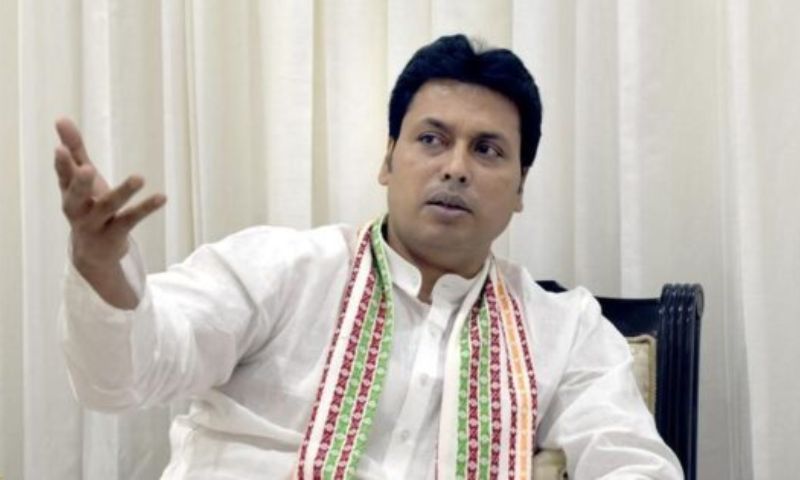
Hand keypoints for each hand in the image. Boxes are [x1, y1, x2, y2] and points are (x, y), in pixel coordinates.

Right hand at [54, 118, 165, 271]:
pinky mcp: (114, 235)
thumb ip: (75, 150)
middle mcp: (78, 209)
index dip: (62, 163)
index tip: (60, 148)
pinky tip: (162, 197)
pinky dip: (146, 208)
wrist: (93, 254)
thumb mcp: (81, 180)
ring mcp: (95, 224)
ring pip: (108, 207)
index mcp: (69, 192)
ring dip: (123, 192)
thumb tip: (61, 118)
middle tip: (89, 169)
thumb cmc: (88, 207)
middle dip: (81, 182)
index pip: (63, 175)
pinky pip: (131, 220)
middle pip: (77, 195)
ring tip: (139, 177)